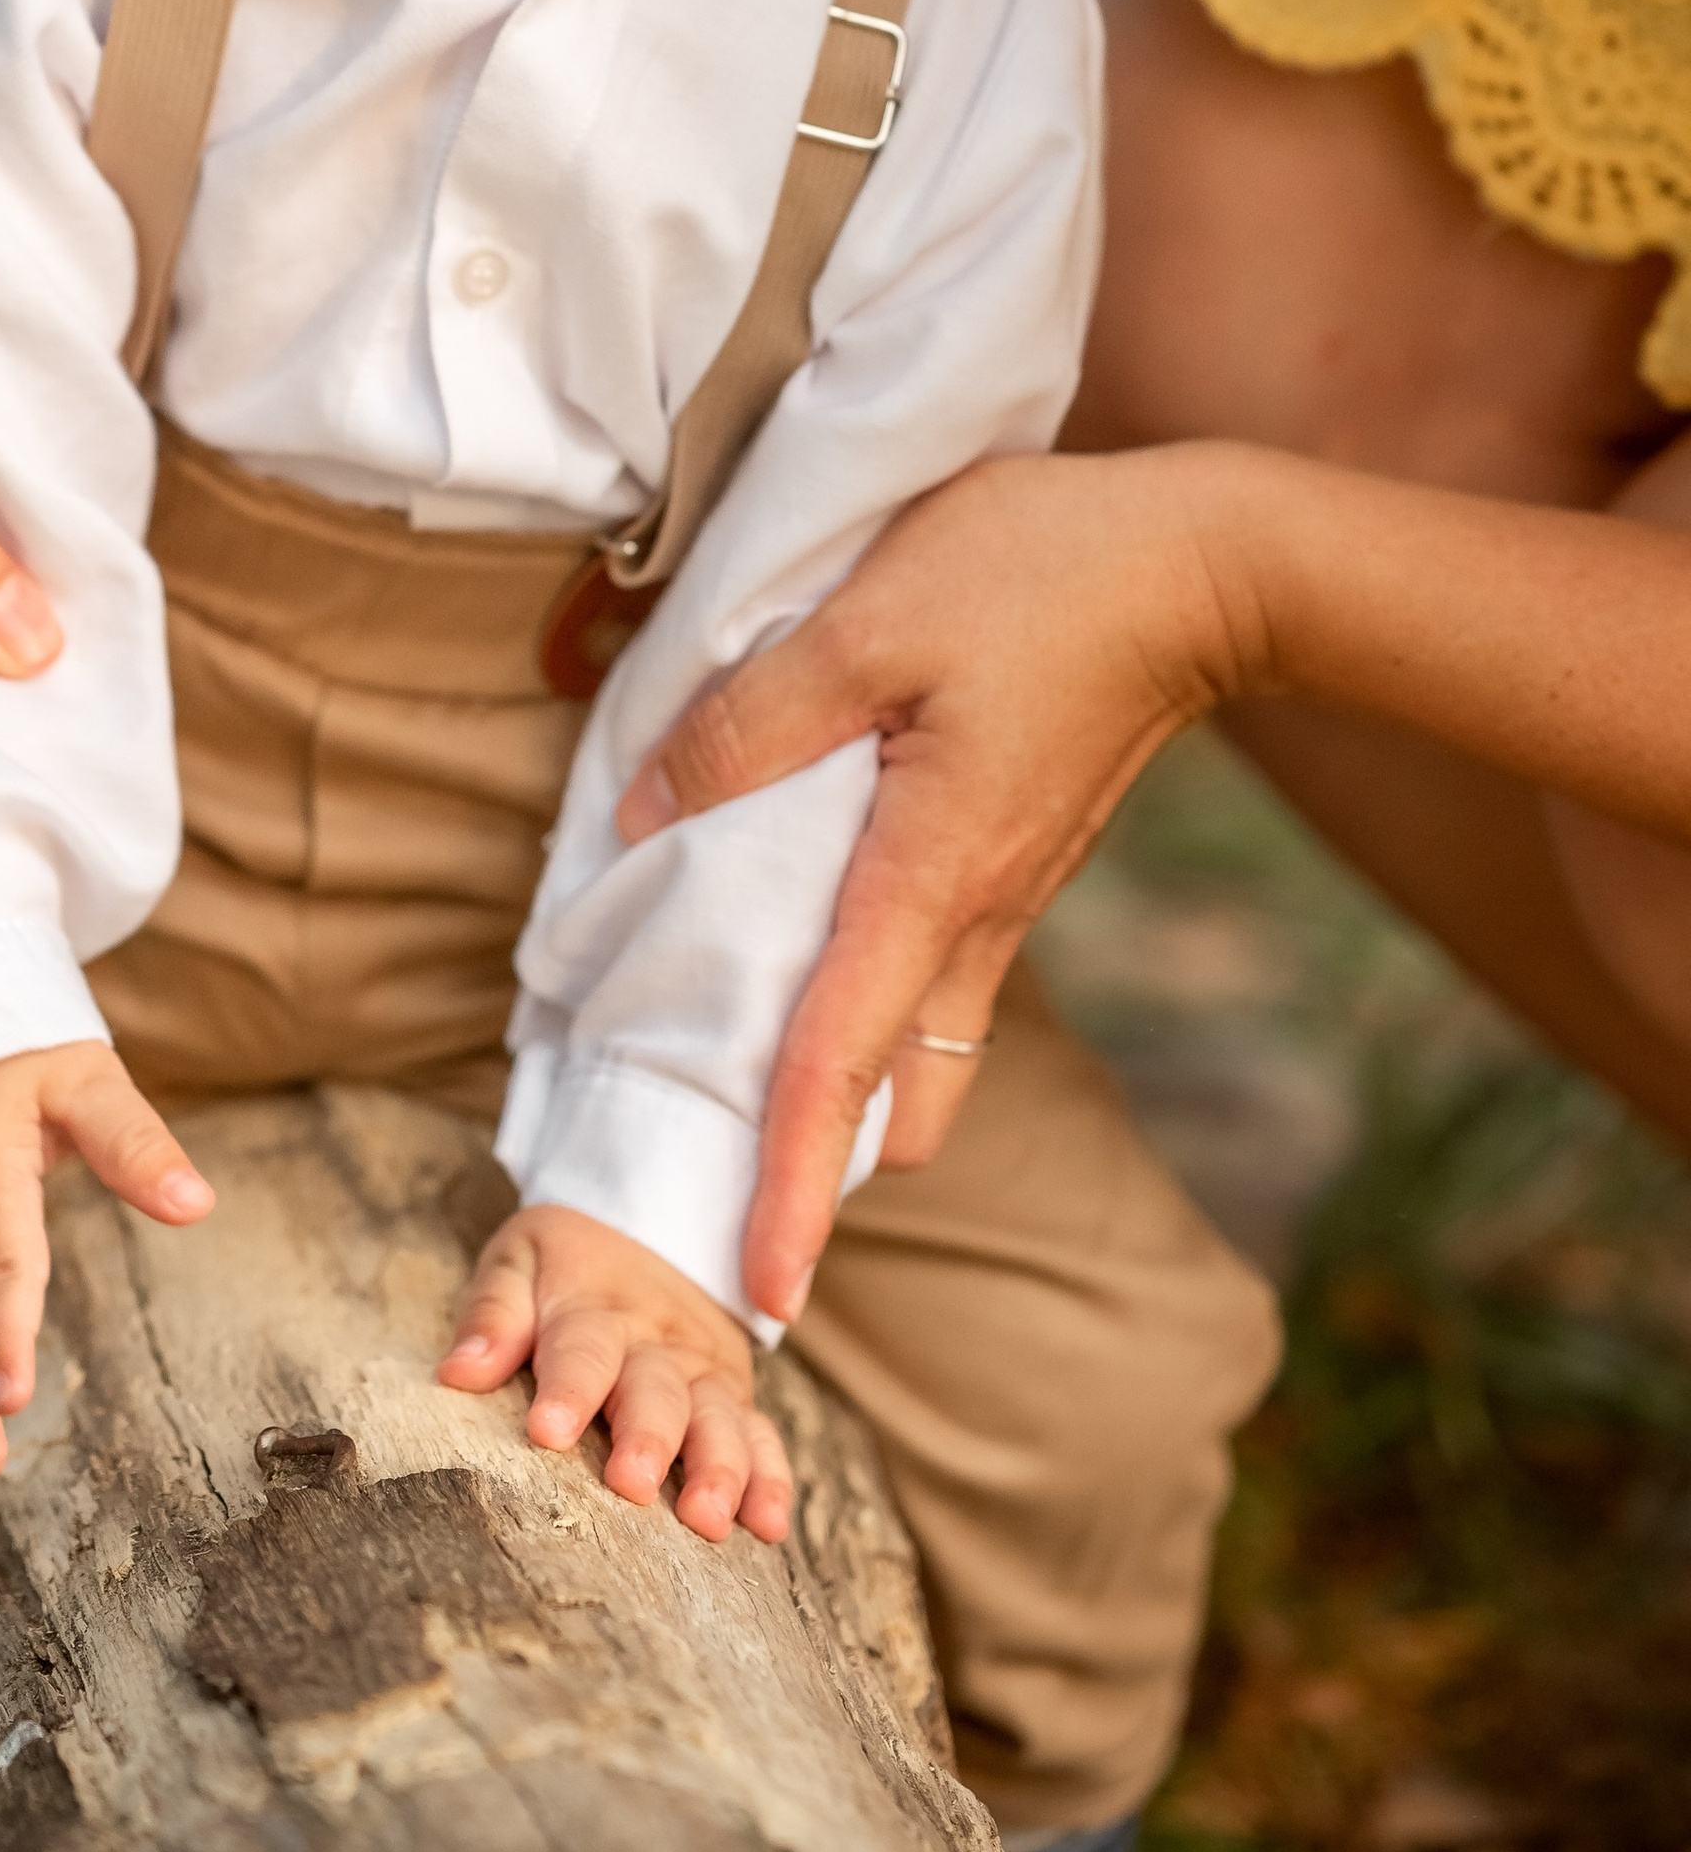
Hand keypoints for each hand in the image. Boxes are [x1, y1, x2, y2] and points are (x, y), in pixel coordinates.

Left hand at [437, 1204, 793, 1544]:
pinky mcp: (734, 1393)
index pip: (582, 1348)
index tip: (549, 1431)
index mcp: (594, 1306)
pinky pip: (761, 1434)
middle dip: (647, 1437)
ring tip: (708, 1519)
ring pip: (718, 1417)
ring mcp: (703, 1369)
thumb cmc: (564, 1265)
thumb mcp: (519, 1261)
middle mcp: (656, 1341)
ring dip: (717, 1466)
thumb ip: (492, 1316)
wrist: (646, 1228)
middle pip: (656, 1389)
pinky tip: (768, 1525)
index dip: (568, 1388)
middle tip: (632, 1484)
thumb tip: (458, 1373)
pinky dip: (770, 1478)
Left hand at [612, 447, 1257, 1323]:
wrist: (1203, 565)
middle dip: (823, 1160)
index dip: (794, 1181)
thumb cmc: (1038, 573)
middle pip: (895, 1094)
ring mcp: (1009, 895)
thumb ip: (751, 721)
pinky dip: (875, 1000)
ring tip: (755, 1082)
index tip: (762, 1287)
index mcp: (929, 878)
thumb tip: (647, 808)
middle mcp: (976, 918)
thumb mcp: (869, 619)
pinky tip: (812, 947)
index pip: (842, 1065)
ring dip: (851, 1083)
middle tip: (734, 1184)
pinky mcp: (1021, 857)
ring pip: (923, 1042)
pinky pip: (940, 972)